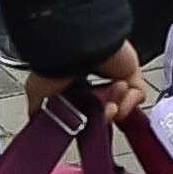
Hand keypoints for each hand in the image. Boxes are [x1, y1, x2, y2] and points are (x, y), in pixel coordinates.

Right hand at [31, 42, 155, 122]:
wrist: (73, 49)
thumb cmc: (53, 63)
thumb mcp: (37, 90)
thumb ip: (38, 107)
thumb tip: (34, 120)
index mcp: (75, 77)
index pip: (87, 105)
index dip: (89, 118)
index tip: (86, 124)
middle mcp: (95, 73)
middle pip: (107, 105)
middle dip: (103, 116)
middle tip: (100, 117)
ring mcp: (114, 71)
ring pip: (123, 101)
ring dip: (116, 110)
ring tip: (109, 108)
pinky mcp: (130, 70)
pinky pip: (138, 93)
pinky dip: (130, 103)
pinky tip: (119, 104)